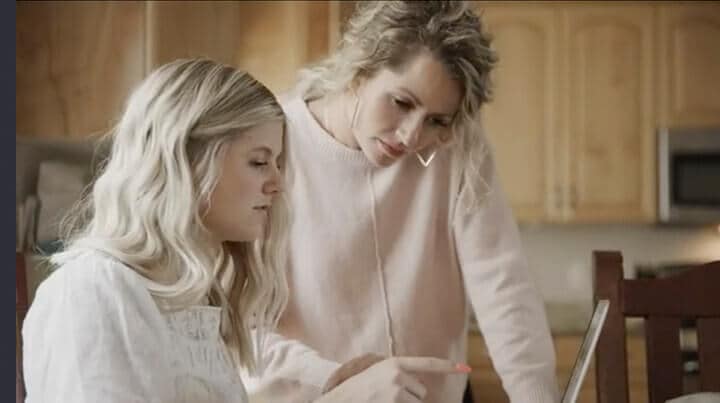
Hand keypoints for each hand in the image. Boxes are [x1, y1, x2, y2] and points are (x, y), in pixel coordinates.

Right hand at [316, 356, 470, 402]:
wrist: (341, 399)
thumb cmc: (361, 389)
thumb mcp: (379, 374)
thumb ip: (401, 375)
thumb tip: (422, 389)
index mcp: (395, 362)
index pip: (428, 363)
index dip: (448, 366)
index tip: (467, 369)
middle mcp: (398, 372)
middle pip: (421, 392)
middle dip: (409, 397)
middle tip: (385, 396)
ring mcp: (397, 388)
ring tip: (383, 401)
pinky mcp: (396, 401)